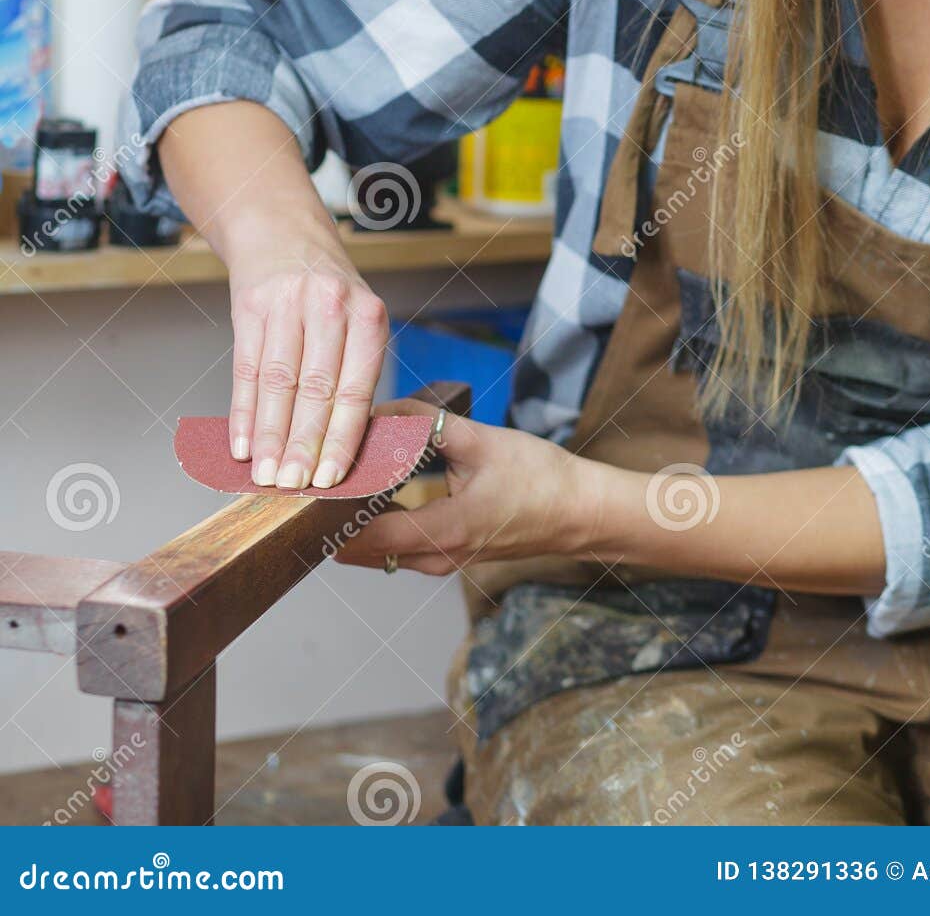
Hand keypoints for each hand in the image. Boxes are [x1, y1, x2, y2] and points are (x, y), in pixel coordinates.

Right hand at [227, 219, 389, 489]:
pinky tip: (241, 444)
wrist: (283, 232)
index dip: (342, 438)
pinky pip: (246, 370)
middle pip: (315, 390)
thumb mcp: (358, 319)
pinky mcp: (250, 306)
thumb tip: (344, 449)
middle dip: (303, 444)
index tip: (331, 478)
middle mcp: (328, 306)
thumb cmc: (328, 291)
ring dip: (269, 436)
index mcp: (367, 315)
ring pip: (277, 383)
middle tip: (294, 486)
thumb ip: (354, 373)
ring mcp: (286, 304)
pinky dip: (243, 413)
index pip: (355, 389)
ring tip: (266, 475)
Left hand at [332, 398, 598, 573]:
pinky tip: (368, 487)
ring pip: (376, 550)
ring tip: (334, 477)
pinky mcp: (447, 554)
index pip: (364, 538)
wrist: (581, 511)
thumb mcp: (482, 441)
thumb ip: (428, 424)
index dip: (329, 515)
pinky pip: (396, 545)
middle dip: (332, 515)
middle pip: (361, 548)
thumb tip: (382, 410)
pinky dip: (375, 521)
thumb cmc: (540, 479)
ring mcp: (441, 561)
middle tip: (311, 474)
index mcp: (444, 532)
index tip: (307, 486)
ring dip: (352, 519)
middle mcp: (436, 558)